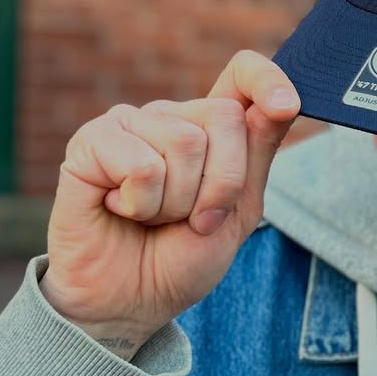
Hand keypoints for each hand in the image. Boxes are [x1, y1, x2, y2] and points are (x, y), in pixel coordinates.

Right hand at [40, 51, 299, 350]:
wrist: (129, 302)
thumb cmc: (181, 257)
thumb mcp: (239, 210)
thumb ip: (258, 152)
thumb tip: (284, 100)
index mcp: (210, 126)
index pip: (242, 73)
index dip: (267, 78)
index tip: (285, 104)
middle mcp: (170, 115)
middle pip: (225, 116)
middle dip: (220, 184)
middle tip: (192, 217)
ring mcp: (129, 123)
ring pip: (184, 143)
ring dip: (176, 203)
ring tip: (151, 216)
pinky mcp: (91, 141)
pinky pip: (142, 165)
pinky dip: (140, 205)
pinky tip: (120, 210)